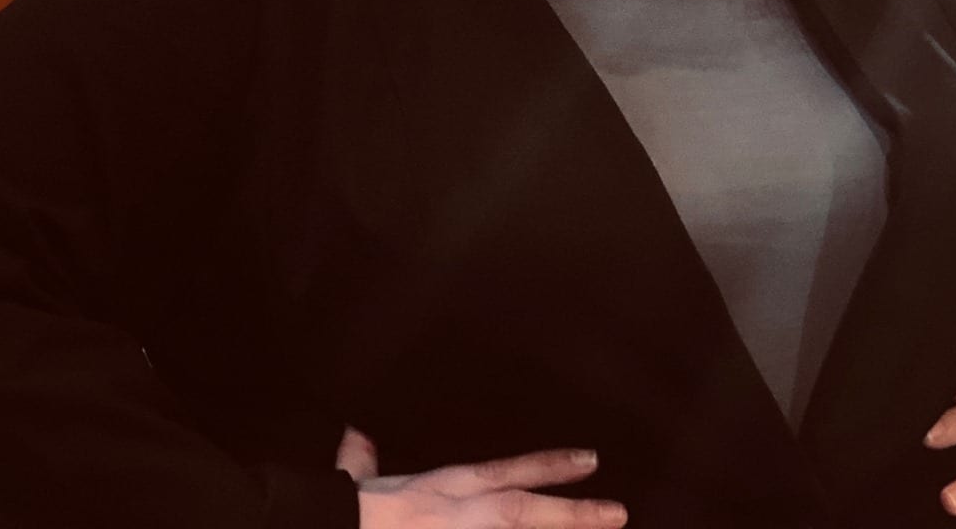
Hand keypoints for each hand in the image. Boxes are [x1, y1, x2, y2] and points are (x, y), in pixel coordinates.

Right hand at [338, 427, 626, 528]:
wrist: (337, 526)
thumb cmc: (348, 511)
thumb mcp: (359, 483)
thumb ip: (363, 461)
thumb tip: (354, 436)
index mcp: (443, 487)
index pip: (507, 471)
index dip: (549, 465)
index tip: (590, 461)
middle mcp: (460, 513)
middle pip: (524, 510)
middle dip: (572, 512)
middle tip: (618, 513)